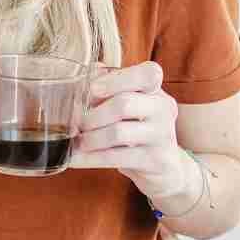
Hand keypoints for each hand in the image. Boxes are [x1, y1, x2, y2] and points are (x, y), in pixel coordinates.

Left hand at [67, 61, 201, 209]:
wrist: (162, 164)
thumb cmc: (137, 127)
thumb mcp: (127, 103)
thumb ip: (108, 87)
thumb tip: (83, 78)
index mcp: (155, 89)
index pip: (147, 74)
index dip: (117, 79)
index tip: (92, 90)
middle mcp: (163, 108)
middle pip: (124, 104)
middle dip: (92, 115)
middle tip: (76, 124)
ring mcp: (163, 135)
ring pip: (117, 133)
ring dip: (90, 138)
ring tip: (78, 143)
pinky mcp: (157, 160)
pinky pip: (116, 157)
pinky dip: (90, 158)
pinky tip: (76, 158)